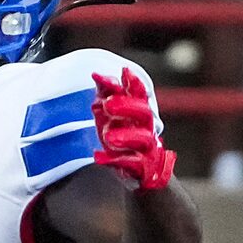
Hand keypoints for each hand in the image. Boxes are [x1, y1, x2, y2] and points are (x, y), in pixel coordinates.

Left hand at [92, 66, 174, 190]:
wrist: (142, 171)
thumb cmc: (123, 136)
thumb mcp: (110, 114)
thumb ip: (106, 94)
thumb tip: (96, 75)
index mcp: (139, 112)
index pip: (140, 95)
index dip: (134, 83)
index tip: (124, 72)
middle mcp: (145, 128)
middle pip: (144, 114)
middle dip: (128, 107)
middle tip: (108, 104)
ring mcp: (145, 148)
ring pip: (142, 139)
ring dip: (125, 136)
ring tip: (108, 137)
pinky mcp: (141, 167)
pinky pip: (131, 164)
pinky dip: (115, 161)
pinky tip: (99, 158)